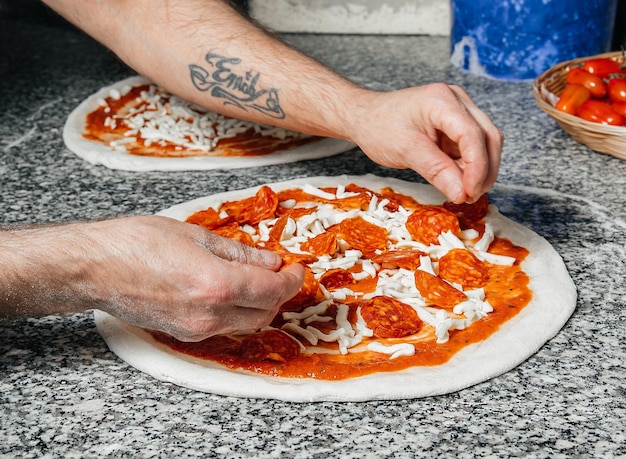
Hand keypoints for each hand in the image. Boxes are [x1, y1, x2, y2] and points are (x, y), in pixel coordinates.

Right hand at [1, 216, 304, 340]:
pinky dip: (239, 312)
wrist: (94, 268)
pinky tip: (234, 291)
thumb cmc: (136, 243)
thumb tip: (269, 260)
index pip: (274, 290)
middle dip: (280, 293)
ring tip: (259, 279)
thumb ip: (240, 252)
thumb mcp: (196, 235)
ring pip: (248, 324)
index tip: (297, 268)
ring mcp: (197, 329)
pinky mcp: (184, 334)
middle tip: (281, 271)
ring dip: (262, 304)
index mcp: (218, 285)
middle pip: (266, 313)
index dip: (292, 280)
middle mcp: (211, 314)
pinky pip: (225, 327)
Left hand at [348, 83, 502, 202]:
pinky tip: (458, 182)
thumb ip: (436, 171)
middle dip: (485, 170)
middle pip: (488, 137)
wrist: (364, 118)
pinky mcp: (456, 126)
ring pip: (485, 143)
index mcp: (442, 101)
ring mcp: (459, 112)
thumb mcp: (405, 150)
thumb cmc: (379, 127)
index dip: (477, 167)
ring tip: (464, 193)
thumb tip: (462, 194)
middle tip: (470, 197)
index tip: (470, 193)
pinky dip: (469, 167)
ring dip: (480, 170)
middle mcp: (456, 101)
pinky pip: (472, 148)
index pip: (473, 135)